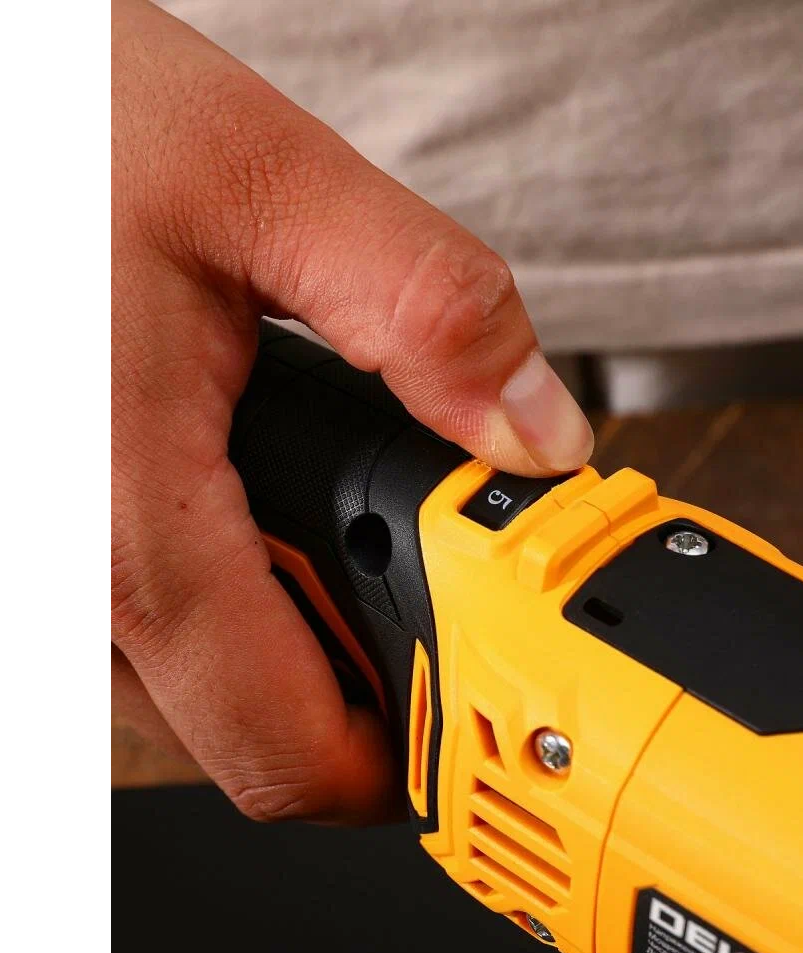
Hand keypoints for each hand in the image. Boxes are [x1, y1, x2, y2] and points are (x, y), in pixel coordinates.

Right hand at [111, 0, 592, 823]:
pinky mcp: (56, 529)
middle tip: (429, 587)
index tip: (476, 719)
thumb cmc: (61, 121)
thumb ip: (424, 307)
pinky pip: (157, 626)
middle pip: (251, 729)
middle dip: (362, 678)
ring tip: (346, 527)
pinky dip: (240, 596)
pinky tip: (270, 503)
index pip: (281, 741)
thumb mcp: (266, 182)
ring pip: (200, 689)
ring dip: (299, 636)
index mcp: (121, 507)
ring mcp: (48, 562)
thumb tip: (534, 429)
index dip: (400, 762)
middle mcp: (63, 566)